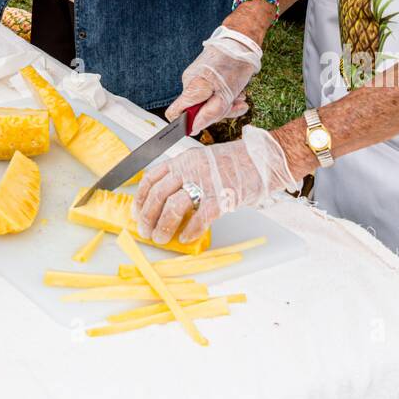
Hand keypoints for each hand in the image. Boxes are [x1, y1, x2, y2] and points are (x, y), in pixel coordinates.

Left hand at [133, 128, 297, 244]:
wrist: (262, 159)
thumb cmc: (235, 162)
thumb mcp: (202, 161)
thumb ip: (185, 176)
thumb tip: (168, 201)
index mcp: (183, 159)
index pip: (152, 177)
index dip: (141, 198)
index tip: (137, 213)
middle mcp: (190, 169)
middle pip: (159, 194)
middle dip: (148, 216)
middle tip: (146, 232)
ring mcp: (205, 182)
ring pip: (174, 206)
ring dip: (164, 226)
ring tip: (161, 238)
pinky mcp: (221, 197)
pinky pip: (200, 218)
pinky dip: (190, 230)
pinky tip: (186, 237)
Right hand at [165, 26, 263, 131]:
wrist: (240, 42)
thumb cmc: (234, 66)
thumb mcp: (226, 95)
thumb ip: (209, 114)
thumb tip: (192, 129)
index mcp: (192, 88)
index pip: (174, 113)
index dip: (185, 124)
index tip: (204, 122)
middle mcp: (189, 82)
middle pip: (195, 111)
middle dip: (217, 112)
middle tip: (236, 105)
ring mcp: (195, 78)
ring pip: (206, 103)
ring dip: (225, 104)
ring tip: (240, 97)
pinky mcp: (202, 75)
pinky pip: (210, 93)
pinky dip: (224, 95)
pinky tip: (237, 92)